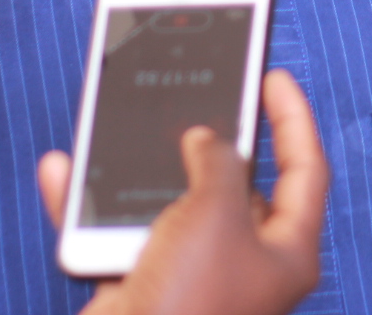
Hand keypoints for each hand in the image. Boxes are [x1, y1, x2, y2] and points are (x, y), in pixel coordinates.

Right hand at [37, 68, 327, 314]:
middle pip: (240, 185)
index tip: (274, 78)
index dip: (293, 118)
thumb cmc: (191, 304)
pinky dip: (90, 207)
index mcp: (287, 251)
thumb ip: (220, 163)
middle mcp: (245, 264)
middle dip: (215, 141)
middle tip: (204, 97)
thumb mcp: (218, 211)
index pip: (306, 169)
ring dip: (145, 170)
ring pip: (173, 204)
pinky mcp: (146, 287)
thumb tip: (208, 142)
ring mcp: (195, 277)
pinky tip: (65, 173)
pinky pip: (118, 234)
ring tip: (131, 127)